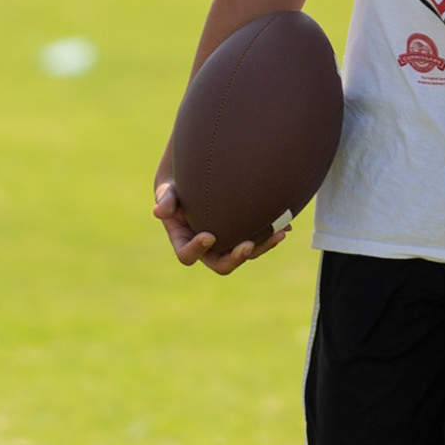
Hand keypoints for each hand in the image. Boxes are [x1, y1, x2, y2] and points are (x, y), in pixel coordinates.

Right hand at [152, 178, 288, 274]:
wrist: (195, 180)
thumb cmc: (177, 185)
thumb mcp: (168, 189)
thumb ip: (165, 199)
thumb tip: (158, 212)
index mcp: (185, 241)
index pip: (188, 255)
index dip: (197, 249)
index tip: (209, 235)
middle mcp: (207, 248)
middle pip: (221, 264)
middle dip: (235, 258)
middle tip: (248, 245)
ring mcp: (226, 243)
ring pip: (244, 254)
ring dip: (261, 247)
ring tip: (278, 234)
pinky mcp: (242, 234)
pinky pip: (257, 240)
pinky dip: (270, 234)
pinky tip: (286, 225)